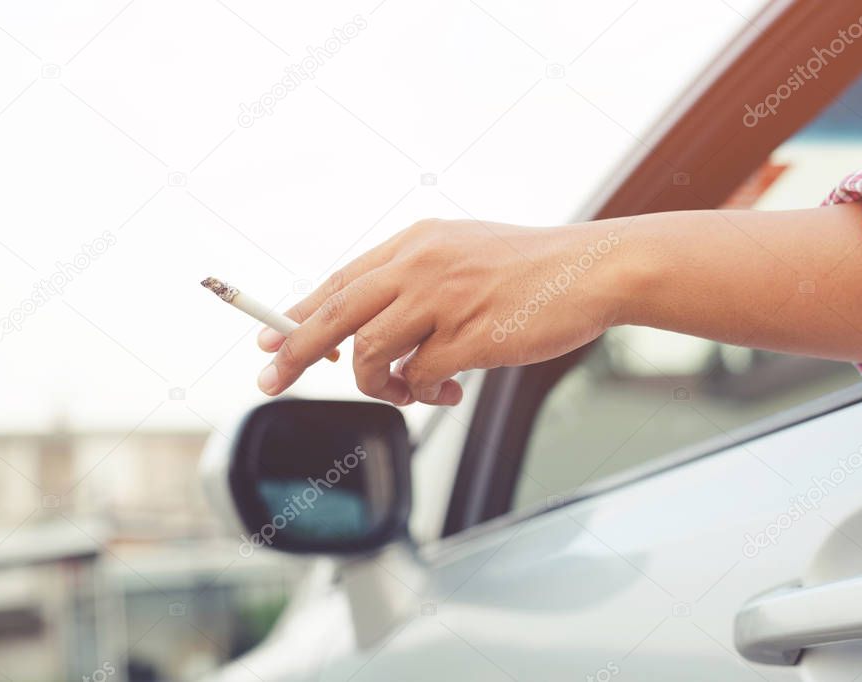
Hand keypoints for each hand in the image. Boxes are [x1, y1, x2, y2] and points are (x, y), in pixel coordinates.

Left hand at [256, 218, 623, 405]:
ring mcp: (443, 299)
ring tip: (405, 391)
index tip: (269, 339)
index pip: (341, 280)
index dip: (300, 313)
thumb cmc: (533, 268)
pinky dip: (423, 394)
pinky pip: (418, 377)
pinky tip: (449, 392)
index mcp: (417, 242)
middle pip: (334, 313)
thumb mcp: (464, 251)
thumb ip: (417, 279)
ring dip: (378, 384)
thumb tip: (373, 330)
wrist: (592, 269)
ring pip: (368, 352)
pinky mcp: (469, 335)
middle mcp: (420, 265)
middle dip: (294, 352)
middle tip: (269, 379)